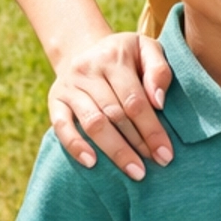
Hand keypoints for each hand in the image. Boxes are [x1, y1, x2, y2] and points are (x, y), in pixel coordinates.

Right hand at [48, 33, 174, 178]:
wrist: (86, 49)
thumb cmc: (127, 56)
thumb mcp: (147, 50)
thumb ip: (159, 70)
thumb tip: (158, 102)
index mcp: (114, 57)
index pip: (135, 100)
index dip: (151, 129)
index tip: (165, 153)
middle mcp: (88, 69)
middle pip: (115, 114)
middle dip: (136, 143)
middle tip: (151, 167)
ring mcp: (69, 85)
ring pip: (93, 123)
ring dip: (114, 151)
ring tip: (133, 171)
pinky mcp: (55, 100)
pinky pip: (62, 126)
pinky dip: (75, 146)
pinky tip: (92, 163)